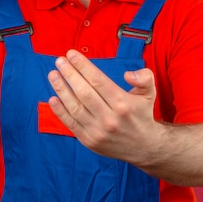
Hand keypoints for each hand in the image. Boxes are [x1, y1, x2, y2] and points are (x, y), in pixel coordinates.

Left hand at [47, 49, 161, 162]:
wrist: (143, 147)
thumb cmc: (142, 114)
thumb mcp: (149, 93)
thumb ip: (144, 78)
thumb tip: (128, 74)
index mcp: (123, 104)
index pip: (98, 80)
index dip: (83, 66)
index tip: (71, 54)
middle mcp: (110, 118)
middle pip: (84, 92)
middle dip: (69, 74)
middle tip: (59, 61)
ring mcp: (98, 131)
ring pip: (75, 107)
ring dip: (61, 89)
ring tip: (53, 75)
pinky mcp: (89, 141)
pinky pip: (71, 124)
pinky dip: (60, 111)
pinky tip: (53, 98)